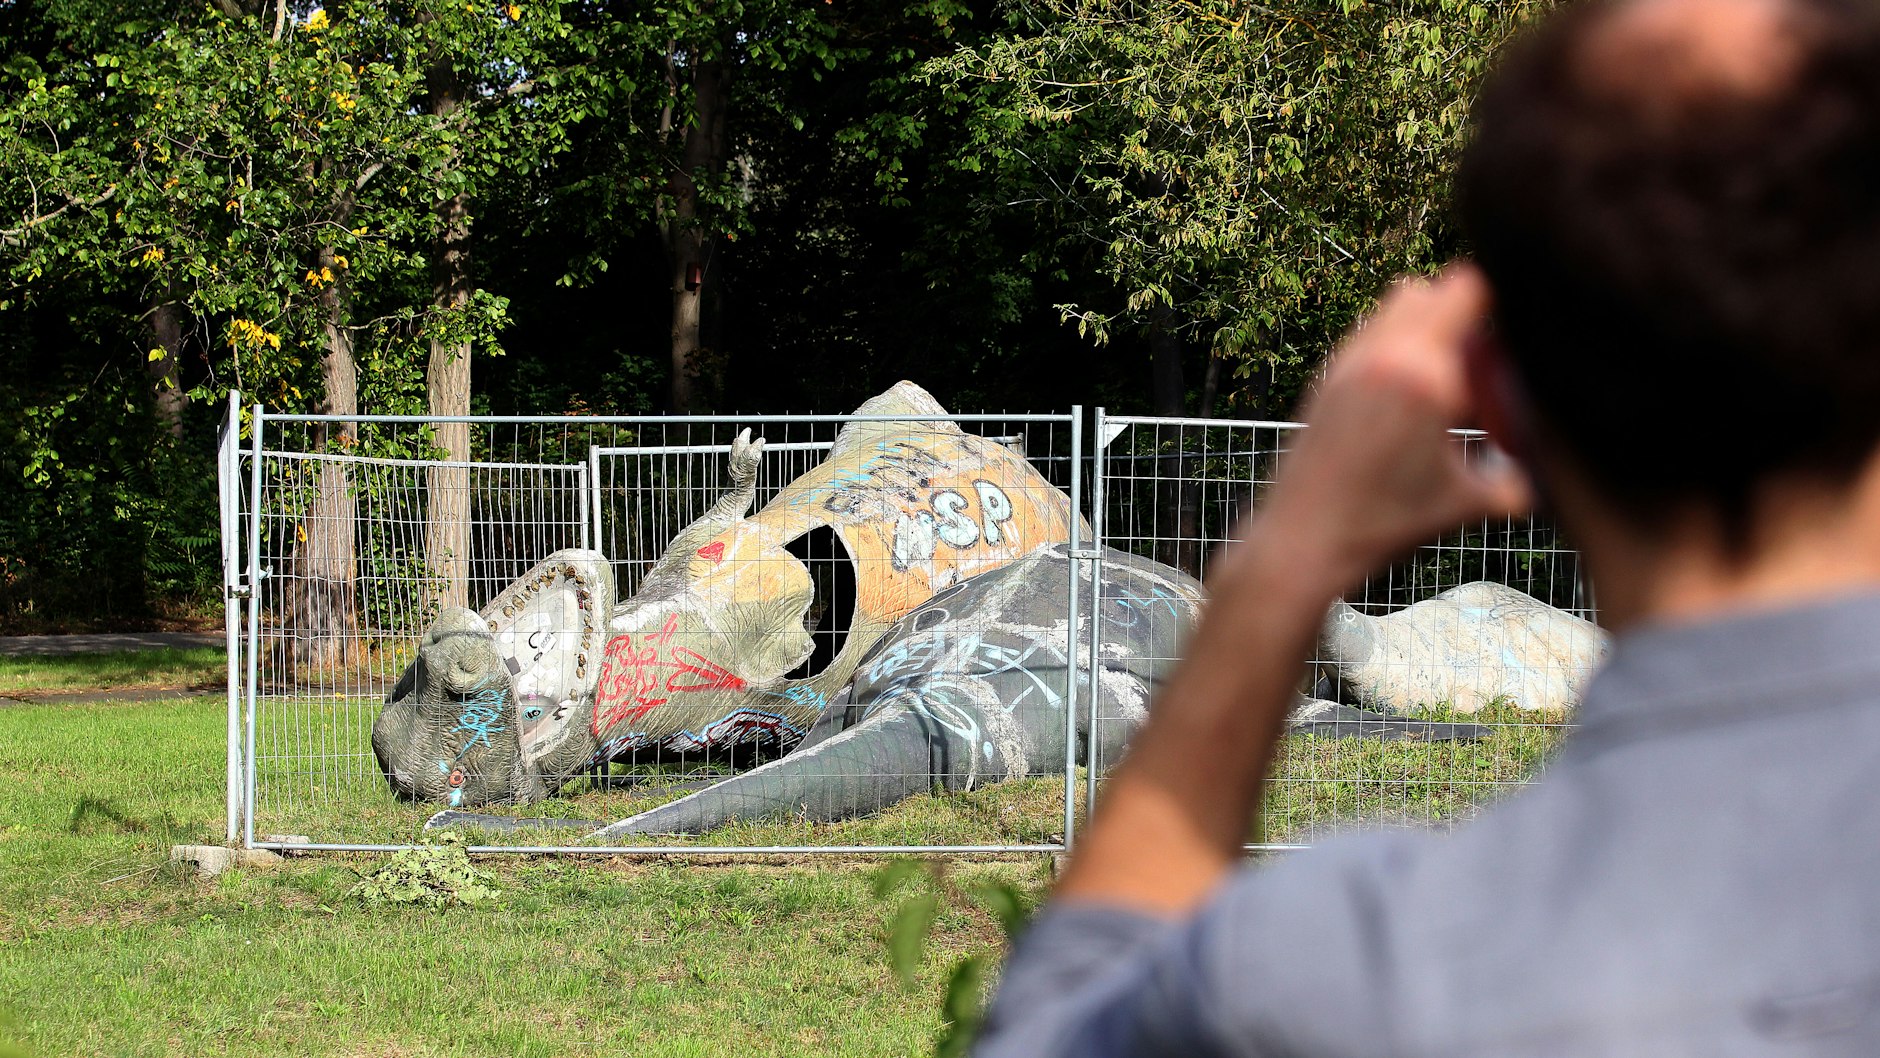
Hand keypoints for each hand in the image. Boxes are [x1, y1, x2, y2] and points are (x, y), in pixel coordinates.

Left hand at [1230, 263, 1531, 594]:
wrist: (1302, 541)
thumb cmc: (1383, 525)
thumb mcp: (1465, 504)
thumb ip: (1517, 481)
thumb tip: (1554, 470)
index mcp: (1424, 375)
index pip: (1467, 289)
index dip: (1497, 305)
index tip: (1510, 345)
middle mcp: (1382, 354)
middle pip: (1432, 290)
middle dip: (1461, 318)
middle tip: (1476, 369)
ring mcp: (1347, 361)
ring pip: (1395, 307)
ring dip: (1424, 329)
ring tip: (1438, 385)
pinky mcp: (1326, 377)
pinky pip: (1370, 335)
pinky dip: (1393, 348)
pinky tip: (1403, 401)